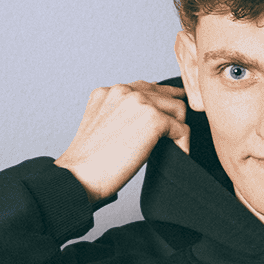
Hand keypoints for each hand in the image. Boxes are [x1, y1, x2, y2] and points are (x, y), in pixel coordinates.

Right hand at [54, 81, 190, 202]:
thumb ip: (121, 113)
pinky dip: (183, 143)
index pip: (145, 87)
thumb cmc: (90, 161)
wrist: (81, 176)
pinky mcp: (153, 119)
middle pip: (164, 95)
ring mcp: (139, 102)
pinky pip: (182, 129)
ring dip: (178, 128)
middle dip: (173, 115)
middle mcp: (123, 91)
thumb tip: (149, 113)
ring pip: (177, 108)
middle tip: (177, 133)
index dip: (161, 99)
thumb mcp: (101, 126)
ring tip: (175, 146)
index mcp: (109, 92)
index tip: (171, 110)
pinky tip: (179, 153)